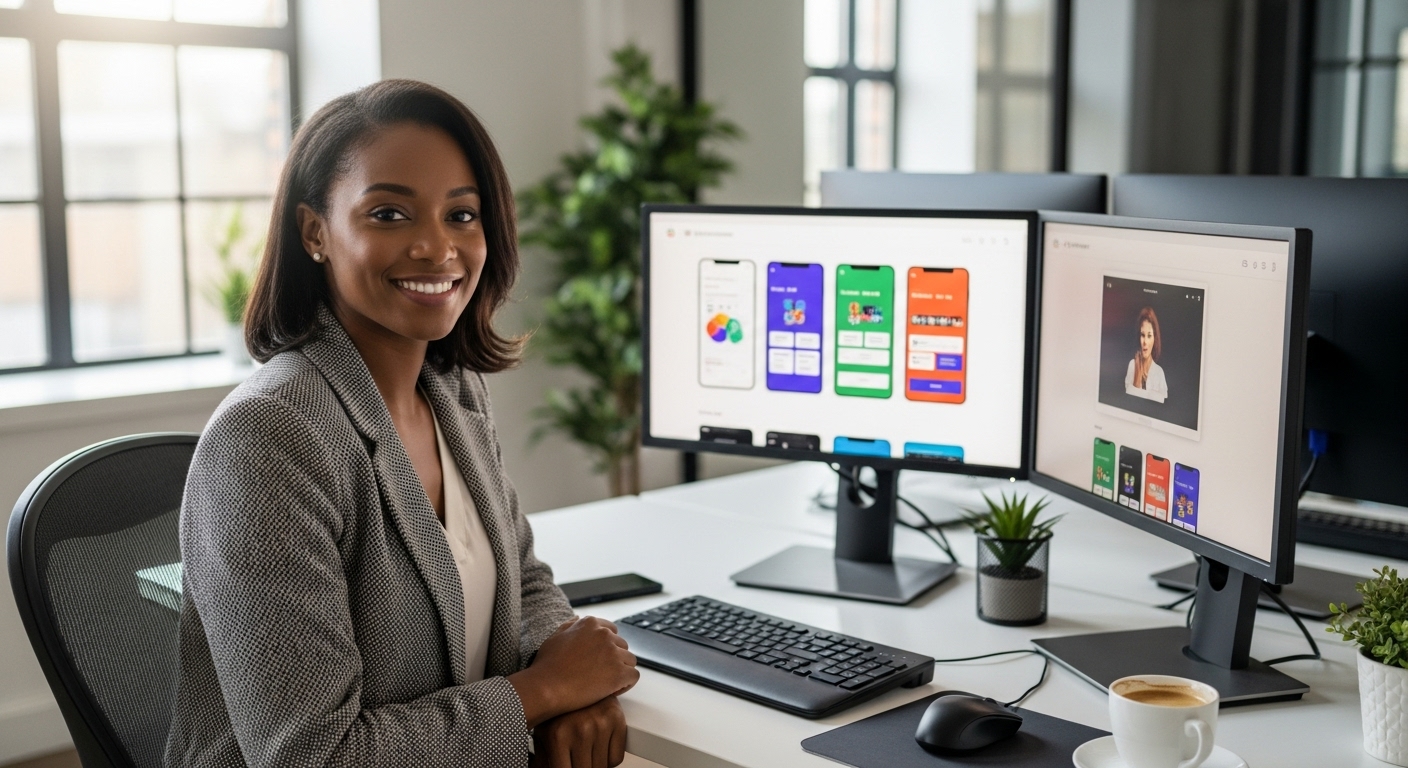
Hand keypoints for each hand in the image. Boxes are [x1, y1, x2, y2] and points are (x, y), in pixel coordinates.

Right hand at [509, 617, 637, 725]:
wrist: (546, 687)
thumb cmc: (547, 665)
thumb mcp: (555, 637)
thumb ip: (570, 626)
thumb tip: (578, 618)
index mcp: (590, 624)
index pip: (611, 631)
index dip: (606, 648)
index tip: (598, 660)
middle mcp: (604, 635)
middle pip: (622, 646)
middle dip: (614, 660)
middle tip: (599, 675)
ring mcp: (613, 653)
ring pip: (630, 661)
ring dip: (620, 671)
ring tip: (604, 684)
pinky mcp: (619, 672)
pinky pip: (633, 676)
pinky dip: (625, 685)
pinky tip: (611, 691)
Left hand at [530, 696, 626, 767]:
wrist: (568, 679)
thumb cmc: (555, 710)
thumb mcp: (542, 736)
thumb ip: (542, 760)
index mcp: (558, 736)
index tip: (567, 764)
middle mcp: (581, 729)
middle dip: (580, 767)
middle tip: (575, 759)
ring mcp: (601, 723)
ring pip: (602, 766)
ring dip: (594, 764)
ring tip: (585, 753)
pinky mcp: (617, 719)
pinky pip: (616, 757)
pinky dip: (608, 759)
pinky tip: (598, 748)